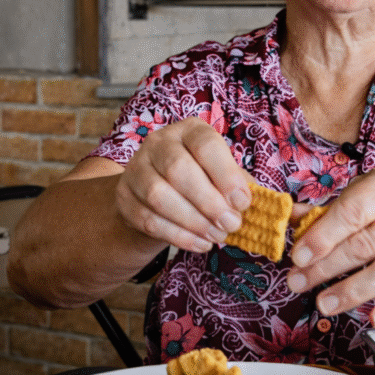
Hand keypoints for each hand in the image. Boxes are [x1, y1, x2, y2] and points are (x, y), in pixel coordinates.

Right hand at [115, 117, 252, 252]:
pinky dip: (179, 236)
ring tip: (217, 235)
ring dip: (193, 221)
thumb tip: (251, 203)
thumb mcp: (222, 174)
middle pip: (178, 170)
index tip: (242, 202)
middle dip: (209, 202)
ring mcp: (136, 169)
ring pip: (159, 196)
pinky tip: (201, 243)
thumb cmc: (202, 180)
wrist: (159, 196)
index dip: (226, 174)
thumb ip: (237, 183)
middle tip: (231, 224)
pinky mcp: (124, 198)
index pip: (205, 144)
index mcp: (189, 131)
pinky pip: (149, 220)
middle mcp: (158, 143)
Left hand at [286, 163, 374, 327]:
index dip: (323, 237)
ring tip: (324, 303)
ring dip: (352, 292)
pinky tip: (373, 319)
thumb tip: (291, 220)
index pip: (353, 212)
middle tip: (299, 282)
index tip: (299, 257)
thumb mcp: (364, 191)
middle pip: (367, 245)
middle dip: (326, 268)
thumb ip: (328, 208)